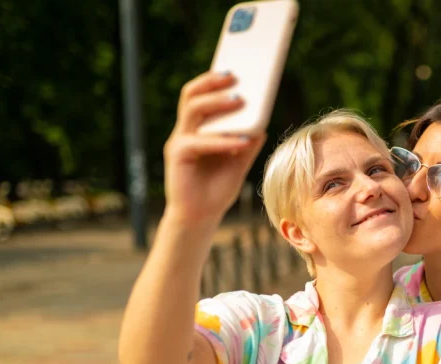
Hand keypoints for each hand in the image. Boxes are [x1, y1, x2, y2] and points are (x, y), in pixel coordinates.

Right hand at [163, 71, 265, 228]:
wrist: (200, 218)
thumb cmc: (217, 190)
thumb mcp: (239, 163)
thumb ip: (247, 143)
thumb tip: (262, 124)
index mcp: (199, 129)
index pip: (201, 96)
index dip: (213, 80)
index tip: (235, 68)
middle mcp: (186, 131)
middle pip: (192, 96)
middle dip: (212, 82)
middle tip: (235, 75)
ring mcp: (180, 142)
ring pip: (193, 111)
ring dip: (217, 103)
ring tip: (240, 100)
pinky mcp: (178, 157)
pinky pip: (199, 142)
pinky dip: (222, 140)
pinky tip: (240, 141)